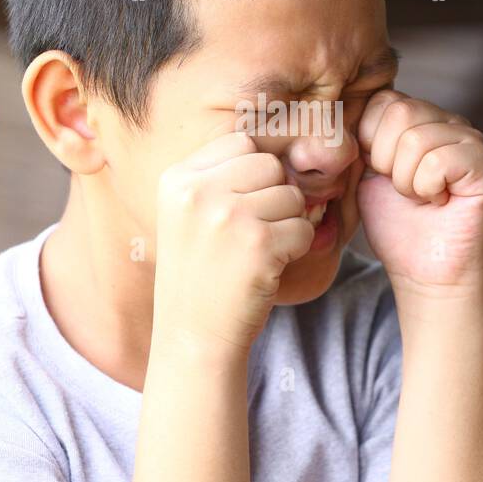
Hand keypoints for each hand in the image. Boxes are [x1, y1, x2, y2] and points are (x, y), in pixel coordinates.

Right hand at [154, 131, 314, 351]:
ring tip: (256, 252)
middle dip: (274, 196)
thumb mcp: (187, 214)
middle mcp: (198, 192)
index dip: (254, 173)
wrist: (192, 337)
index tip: (242, 206)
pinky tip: (267, 268)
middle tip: (253, 233)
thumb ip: (220, 176)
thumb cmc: (199, 274)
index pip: (240, 143)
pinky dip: (296, 249)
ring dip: (287, 224)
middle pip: (270, 165)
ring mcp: (228, 216)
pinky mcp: (259, 244)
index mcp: (177, 179)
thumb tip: (277, 148)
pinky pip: (305, 227)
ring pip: (292, 195)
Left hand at [356, 90, 482, 296]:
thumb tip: (345, 110)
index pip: (382, 99)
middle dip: (386, 161)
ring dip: (406, 181)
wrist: (424, 271)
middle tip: (404, 189)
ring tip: (421, 197)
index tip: (382, 173)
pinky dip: (427, 188)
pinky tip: (439, 201)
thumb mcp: (365, 172)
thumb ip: (361, 136)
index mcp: (420, 117)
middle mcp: (448, 120)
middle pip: (399, 112)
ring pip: (416, 140)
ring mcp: (470, 139)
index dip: (369, 142)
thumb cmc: (396, 224)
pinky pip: (439, 161)